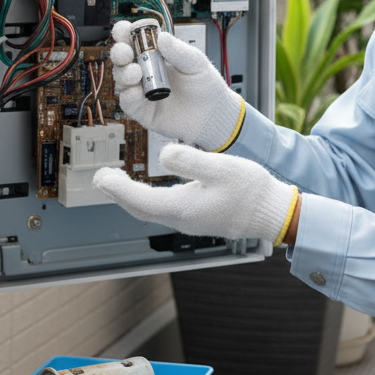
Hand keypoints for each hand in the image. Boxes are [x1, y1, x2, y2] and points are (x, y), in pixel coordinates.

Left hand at [93, 143, 298, 244]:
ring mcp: (191, 220)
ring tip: (117, 183)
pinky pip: (164, 210)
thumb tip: (163, 154)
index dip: (116, 189)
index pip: (139, 199)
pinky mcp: (199, 217)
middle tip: (101, 179)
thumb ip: (190, 160)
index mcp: (184, 207)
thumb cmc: (252, 191)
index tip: (100, 177)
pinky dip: (148, 199)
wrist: (274, 213)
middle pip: (140, 209)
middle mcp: (183, 218)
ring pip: (151, 211)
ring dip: (131, 198)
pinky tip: (149, 190)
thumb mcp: (221, 167)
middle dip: (118, 194)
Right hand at [110, 22, 242, 150]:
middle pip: (123, 58)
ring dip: (124, 73)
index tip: (123, 30)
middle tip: (125, 51)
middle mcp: (145, 70)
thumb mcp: (195, 63)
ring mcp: (141, 90)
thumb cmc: (204, 85)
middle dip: (119, 52)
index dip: (125, 33)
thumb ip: (178, 51)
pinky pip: (127, 102)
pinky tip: (136, 92)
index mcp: (156, 54)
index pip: (134, 40)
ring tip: (135, 73)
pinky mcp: (142, 110)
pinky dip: (128, 96)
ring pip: (122, 79)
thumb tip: (162, 36)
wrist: (212, 114)